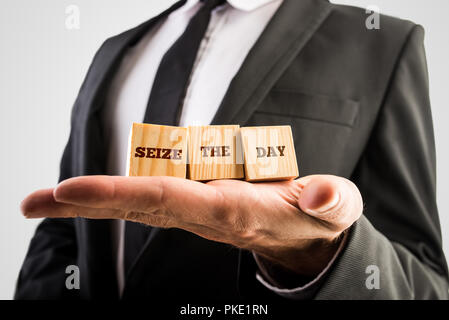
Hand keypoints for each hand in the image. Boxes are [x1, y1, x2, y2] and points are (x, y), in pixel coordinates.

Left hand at [21, 175, 362, 276]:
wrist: (304, 237)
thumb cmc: (314, 219)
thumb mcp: (335, 207)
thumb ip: (330, 199)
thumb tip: (318, 193)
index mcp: (233, 210)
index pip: (171, 200)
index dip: (122, 194)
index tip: (73, 191)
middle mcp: (206, 213)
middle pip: (141, 205)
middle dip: (89, 203)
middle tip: (35, 202)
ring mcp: (199, 210)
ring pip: (140, 202)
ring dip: (94, 201)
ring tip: (47, 199)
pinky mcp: (198, 204)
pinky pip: (152, 196)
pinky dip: (118, 195)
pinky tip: (90, 196)